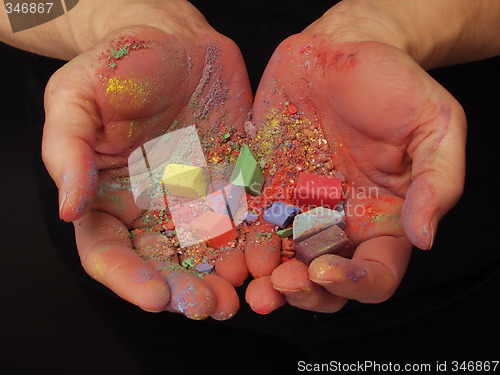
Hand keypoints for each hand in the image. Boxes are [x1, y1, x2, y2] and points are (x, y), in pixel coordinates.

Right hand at [42, 2, 251, 318]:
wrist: (175, 42)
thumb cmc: (118, 66)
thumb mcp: (75, 99)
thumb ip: (67, 152)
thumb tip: (69, 209)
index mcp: (109, 200)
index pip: (111, 254)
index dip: (130, 280)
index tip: (156, 297)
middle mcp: (153, 210)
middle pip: (166, 265)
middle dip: (187, 291)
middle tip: (212, 307)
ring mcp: (197, 200)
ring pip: (211, 252)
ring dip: (229, 277)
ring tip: (249, 292)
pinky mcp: (234, 184)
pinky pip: (248, 219)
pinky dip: (260, 241)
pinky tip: (273, 256)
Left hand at [245, 13, 465, 311]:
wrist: (342, 48)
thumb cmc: (394, 84)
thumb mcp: (436, 126)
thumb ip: (439, 183)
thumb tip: (424, 237)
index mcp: (382, 220)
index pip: (375, 275)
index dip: (353, 284)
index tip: (325, 271)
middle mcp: (338, 222)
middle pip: (321, 280)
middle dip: (300, 291)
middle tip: (280, 284)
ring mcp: (297, 206)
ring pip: (280, 259)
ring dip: (262, 276)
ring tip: (245, 274)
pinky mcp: (264, 183)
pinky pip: (248, 219)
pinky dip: (237, 238)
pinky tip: (224, 244)